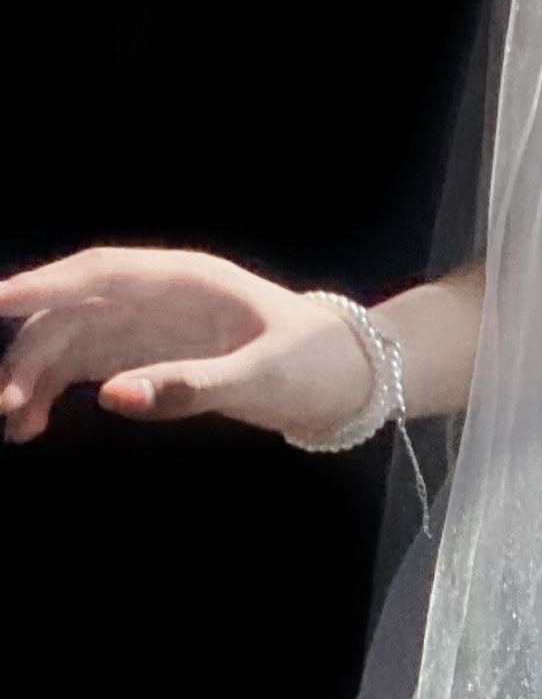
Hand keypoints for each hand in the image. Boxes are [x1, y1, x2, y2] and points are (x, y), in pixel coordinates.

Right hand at [0, 246, 373, 447]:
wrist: (349, 377)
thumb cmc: (315, 364)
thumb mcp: (261, 378)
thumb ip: (188, 387)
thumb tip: (112, 396)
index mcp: (185, 280)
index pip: (97, 273)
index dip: (40, 286)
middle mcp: (157, 295)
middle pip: (73, 312)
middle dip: (32, 353)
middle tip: (6, 403)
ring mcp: (150, 325)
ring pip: (72, 341)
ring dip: (38, 377)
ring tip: (16, 425)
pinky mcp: (150, 356)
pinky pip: (89, 367)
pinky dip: (58, 391)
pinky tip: (34, 424)